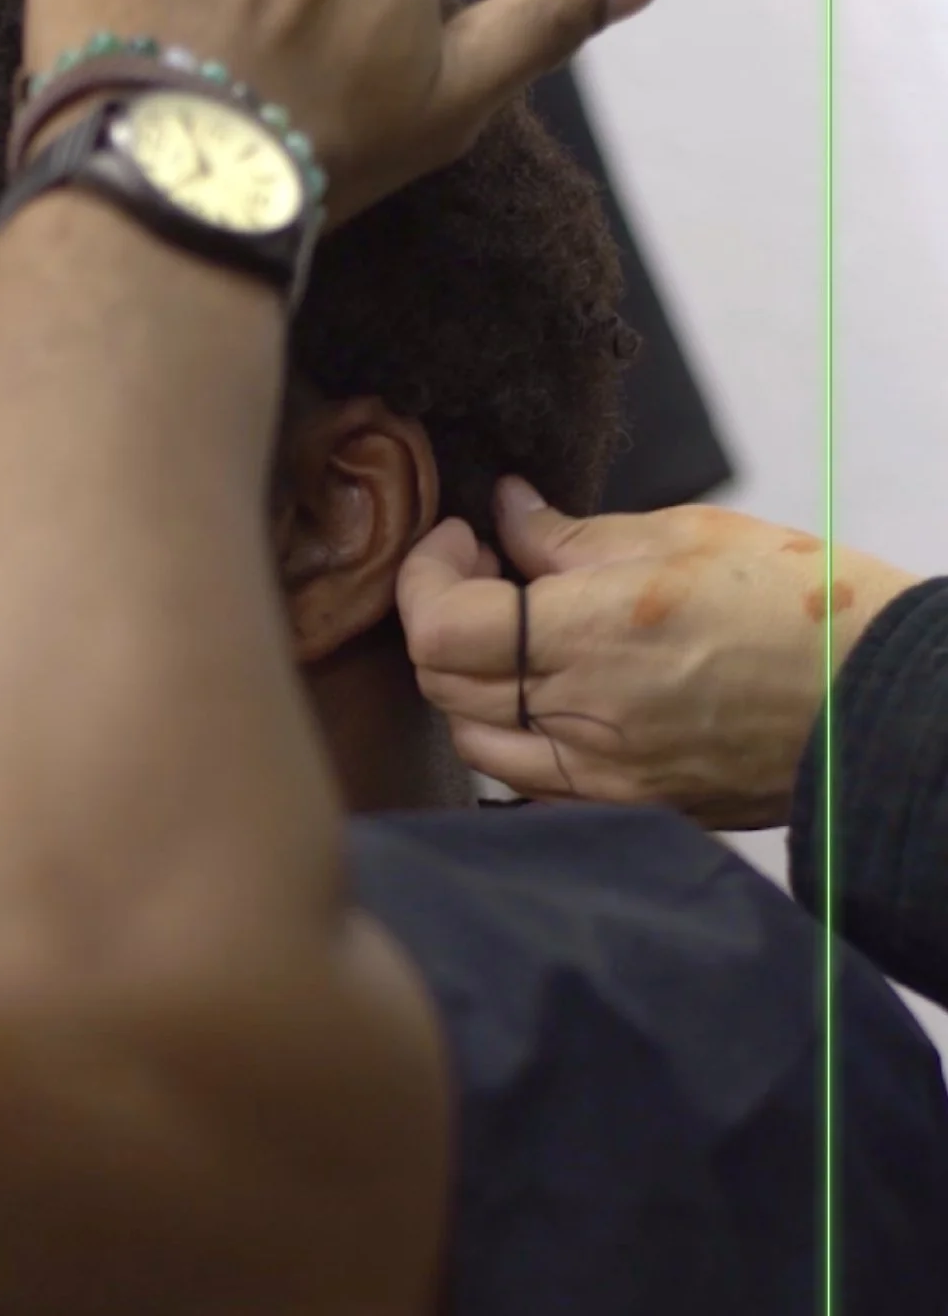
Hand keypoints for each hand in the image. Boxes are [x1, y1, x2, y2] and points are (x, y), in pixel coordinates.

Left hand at [396, 478, 921, 829]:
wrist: (887, 702)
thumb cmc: (803, 604)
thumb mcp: (683, 536)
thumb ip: (569, 534)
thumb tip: (504, 510)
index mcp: (591, 635)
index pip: (440, 627)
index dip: (427, 576)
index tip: (459, 538)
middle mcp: (583, 716)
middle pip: (441, 682)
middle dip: (440, 616)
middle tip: (484, 569)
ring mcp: (602, 773)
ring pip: (471, 738)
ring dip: (464, 680)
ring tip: (511, 629)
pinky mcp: (627, 805)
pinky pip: (525, 779)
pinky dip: (507, 733)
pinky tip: (543, 688)